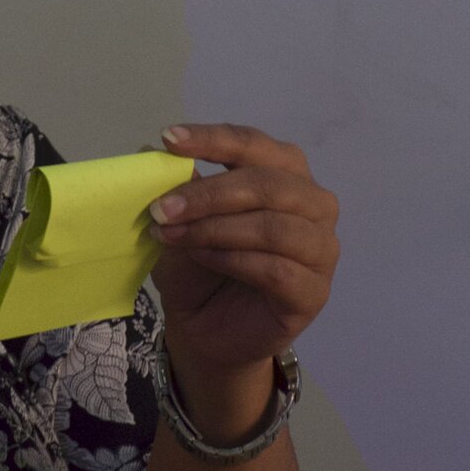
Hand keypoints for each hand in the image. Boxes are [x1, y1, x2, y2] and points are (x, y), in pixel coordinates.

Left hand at [147, 123, 338, 419]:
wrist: (206, 330)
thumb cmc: (200, 266)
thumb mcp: (178, 221)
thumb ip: (172, 187)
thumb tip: (149, 153)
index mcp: (285, 172)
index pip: (254, 145)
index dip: (213, 140)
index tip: (169, 140)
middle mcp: (313, 204)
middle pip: (268, 184)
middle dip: (209, 194)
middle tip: (161, 208)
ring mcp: (320, 249)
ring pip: (274, 227)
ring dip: (216, 229)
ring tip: (173, 236)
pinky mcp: (314, 292)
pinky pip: (278, 270)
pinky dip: (233, 260)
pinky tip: (203, 259)